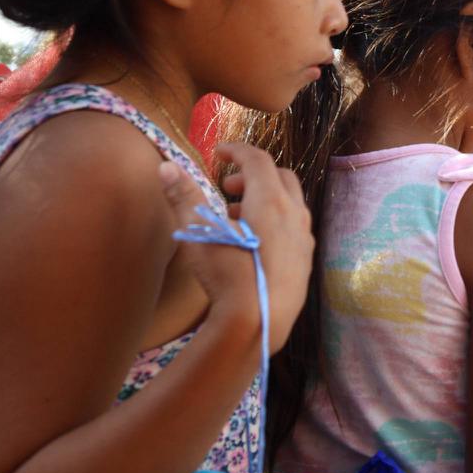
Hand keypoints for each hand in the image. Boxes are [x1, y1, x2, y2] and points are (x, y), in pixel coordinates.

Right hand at [161, 143, 312, 353]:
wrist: (258, 321)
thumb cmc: (228, 274)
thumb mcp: (198, 232)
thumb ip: (184, 197)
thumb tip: (167, 167)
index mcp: (272, 200)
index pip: (258, 159)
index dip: (237, 150)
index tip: (219, 151)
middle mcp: (295, 215)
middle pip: (281, 177)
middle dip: (253, 174)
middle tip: (227, 186)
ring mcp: (304, 239)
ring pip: (290, 204)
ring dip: (264, 200)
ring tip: (234, 217)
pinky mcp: (305, 262)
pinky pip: (293, 229)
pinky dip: (274, 222)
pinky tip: (251, 244)